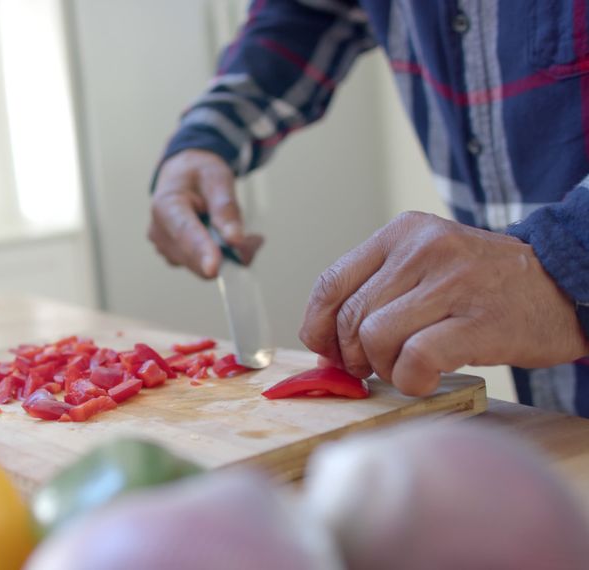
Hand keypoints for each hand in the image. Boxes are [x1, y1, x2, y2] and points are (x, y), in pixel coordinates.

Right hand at [148, 149, 262, 278]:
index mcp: (166, 205)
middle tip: (254, 239)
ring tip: (236, 230)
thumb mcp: (217, 178)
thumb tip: (235, 240)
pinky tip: (223, 239)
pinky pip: (201, 267)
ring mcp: (164, 247)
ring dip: (226, 256)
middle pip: (195, 257)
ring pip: (201, 266)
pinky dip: (219, 258)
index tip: (213, 269)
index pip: (185, 232)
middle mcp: (159, 231)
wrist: (183, 175)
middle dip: (228, 253)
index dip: (201, 251)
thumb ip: (226, 208)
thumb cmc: (198, 174)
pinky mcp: (174, 257)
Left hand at [299, 211, 588, 396]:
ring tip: (408, 369)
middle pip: (351, 317)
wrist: (567, 284)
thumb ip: (378, 290)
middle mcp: (424, 249)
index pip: (331, 283)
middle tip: (377, 367)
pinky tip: (426, 378)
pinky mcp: (480, 321)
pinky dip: (411, 380)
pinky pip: (416, 358)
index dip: (318, 327)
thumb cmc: (484, 285)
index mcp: (402, 233)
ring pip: (376, 338)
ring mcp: (453, 283)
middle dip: (354, 356)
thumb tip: (324, 343)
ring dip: (385, 369)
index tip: (328, 352)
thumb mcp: (427, 264)